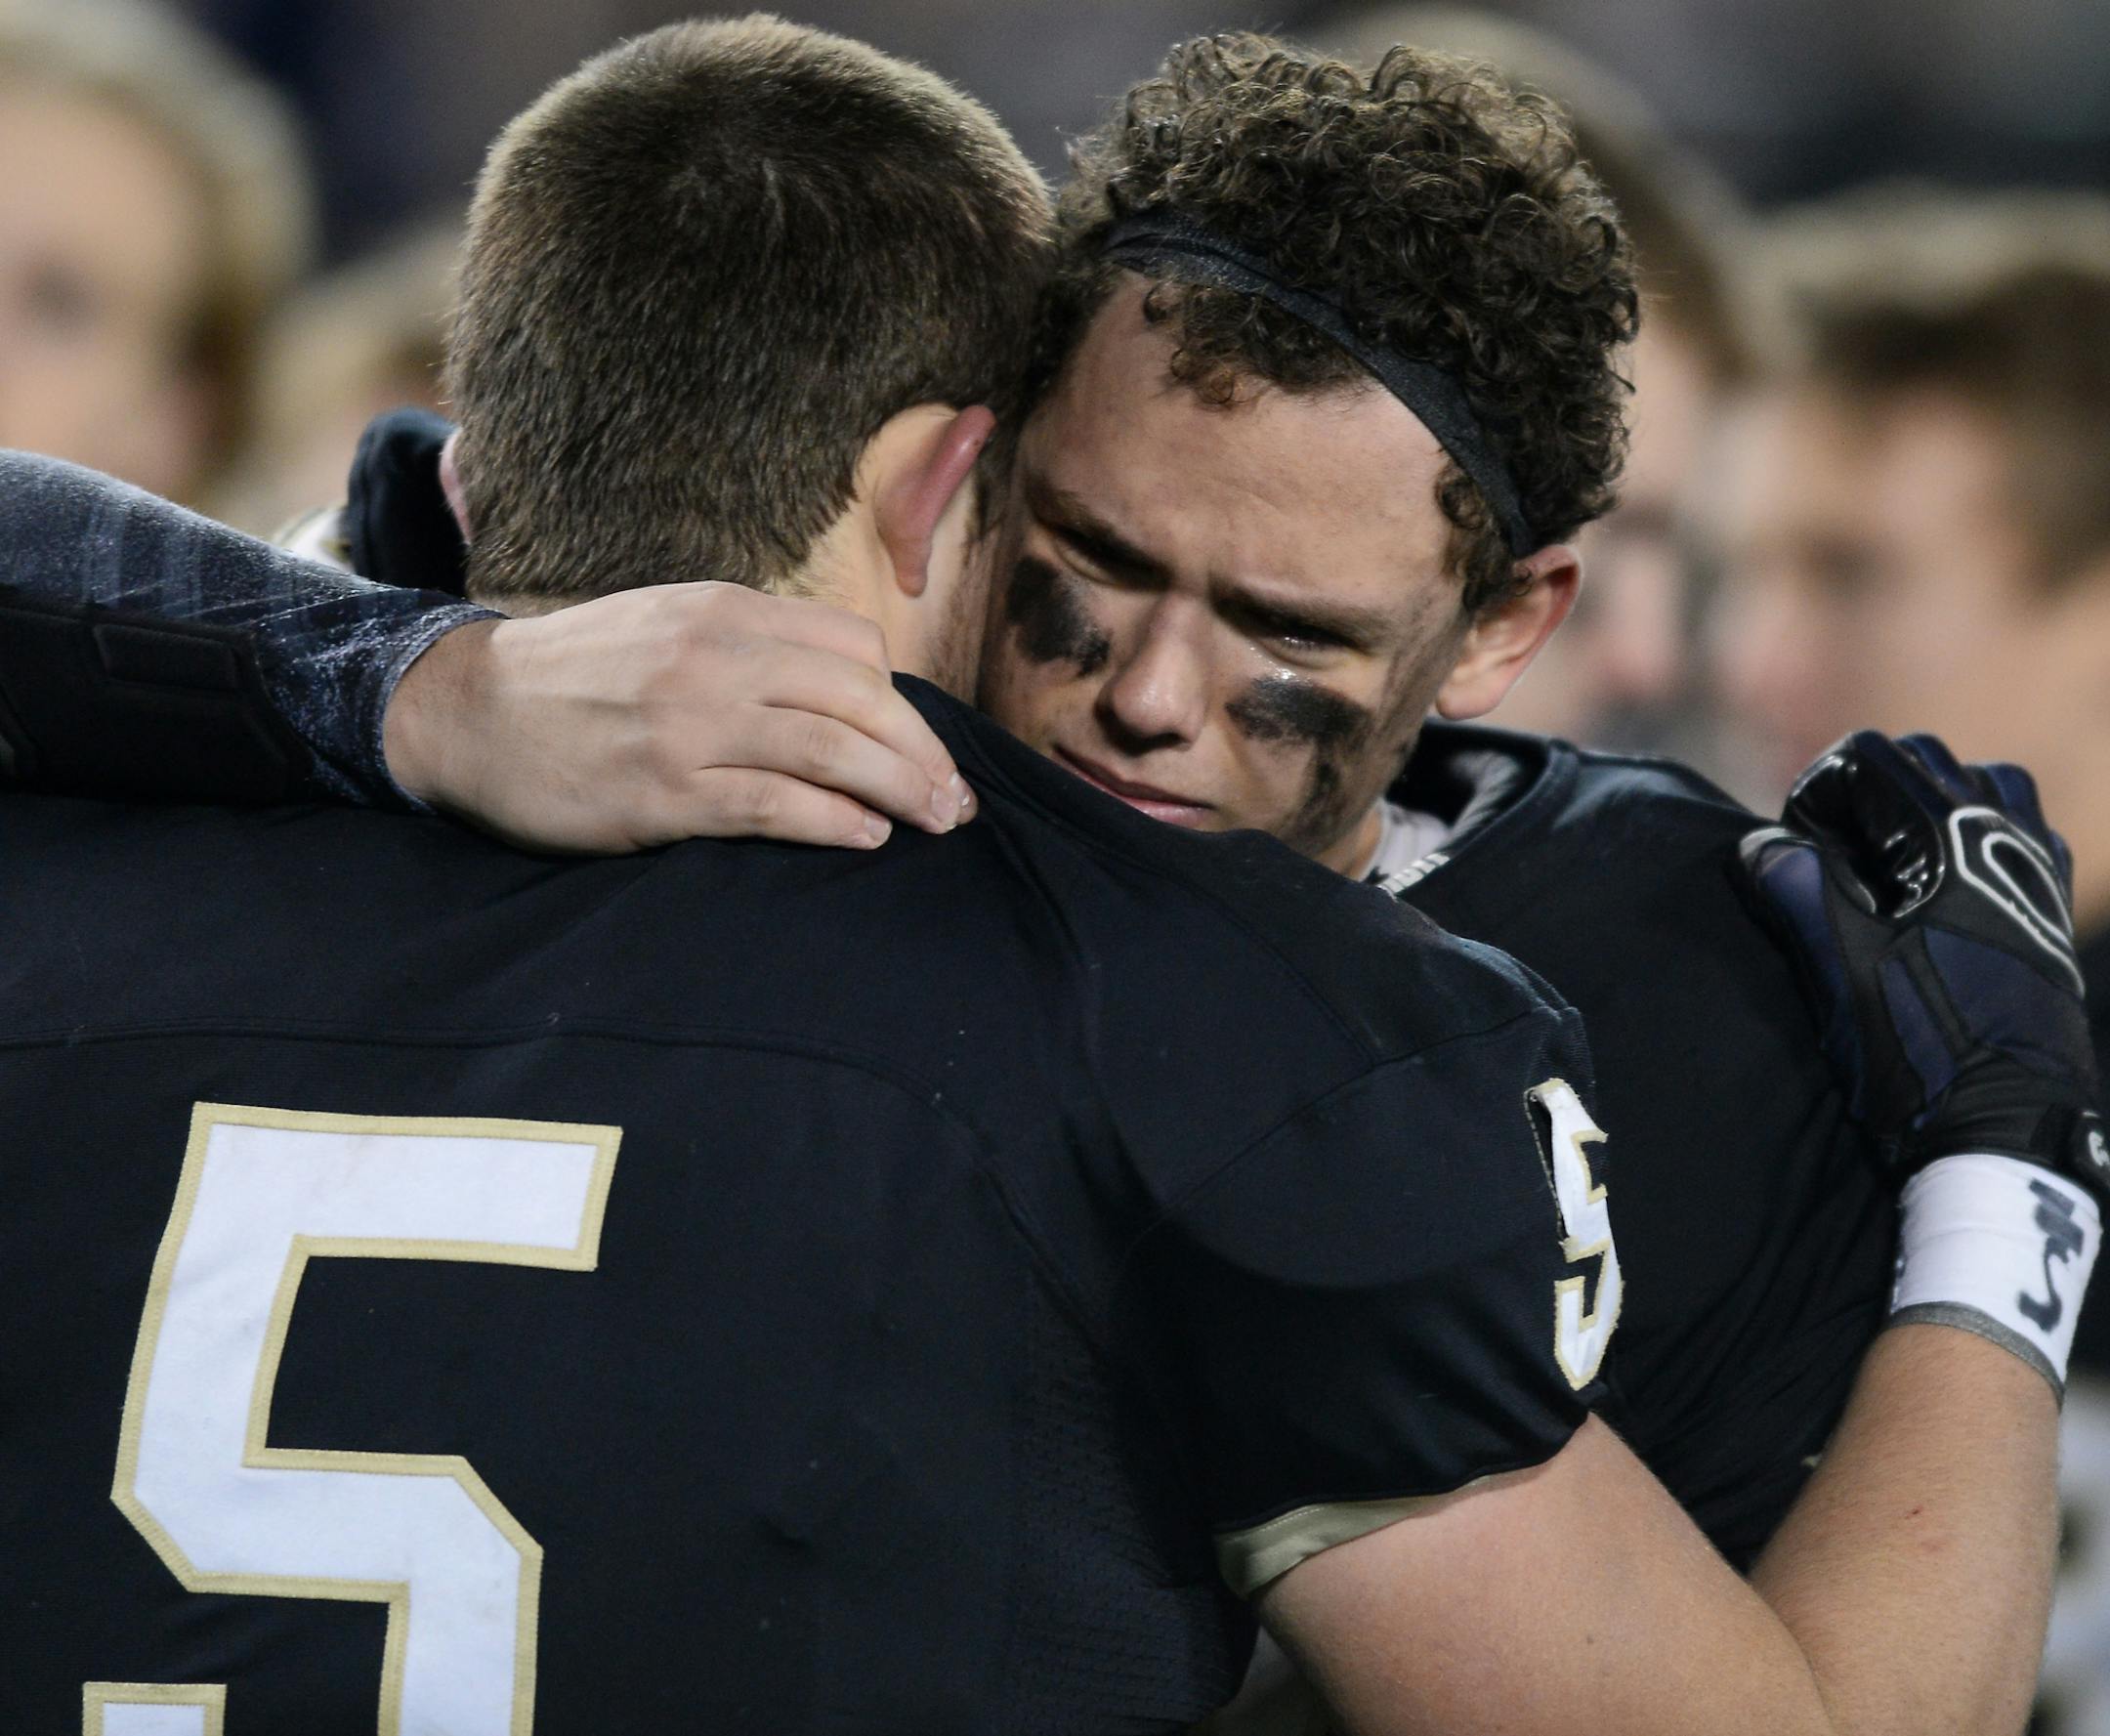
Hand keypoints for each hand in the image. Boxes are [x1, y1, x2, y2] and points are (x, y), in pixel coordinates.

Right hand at [383, 582, 972, 851]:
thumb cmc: (579, 676)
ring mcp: (689, 725)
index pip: (853, 647)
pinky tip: (867, 836)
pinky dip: (834, 820)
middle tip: (957, 800)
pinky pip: (774, 804)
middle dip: (923, 753)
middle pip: (860, 699)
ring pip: (831, 750)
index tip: (920, 745)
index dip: (901, 701)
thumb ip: (752, 646)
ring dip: (900, 789)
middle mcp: (714, 657)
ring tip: (935, 822)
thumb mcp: (669, 626)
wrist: (466, 709)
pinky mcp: (663, 791)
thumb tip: (848, 688)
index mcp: (723, 611)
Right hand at [1739, 731, 2107, 1202]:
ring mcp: (2039, 872)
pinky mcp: (2053, 911)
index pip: (1875, 757)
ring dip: (1931, 806)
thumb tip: (1763, 843)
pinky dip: (1977, 838)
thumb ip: (1798, 888)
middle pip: (1929, 762)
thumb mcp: (1841, 967)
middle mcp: (2006, 838)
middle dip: (1870, 791)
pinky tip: (1942, 892)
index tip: (1795, 844)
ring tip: (1890, 861)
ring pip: (1987, 788)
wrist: (2008, 1126)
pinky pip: (2023, 834)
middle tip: (1832, 853)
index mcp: (1952, 839)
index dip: (1820, 789)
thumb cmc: (1921, 1048)